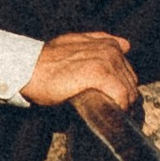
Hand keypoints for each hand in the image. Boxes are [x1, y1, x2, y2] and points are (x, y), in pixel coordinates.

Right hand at [22, 31, 140, 112]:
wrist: (28, 68)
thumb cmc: (48, 61)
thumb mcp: (75, 42)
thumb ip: (99, 42)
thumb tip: (125, 45)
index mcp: (108, 44)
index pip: (129, 72)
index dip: (124, 90)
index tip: (116, 103)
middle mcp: (110, 50)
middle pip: (131, 83)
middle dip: (125, 100)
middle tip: (113, 114)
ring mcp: (106, 60)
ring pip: (129, 90)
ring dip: (124, 107)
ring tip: (112, 118)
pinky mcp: (100, 73)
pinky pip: (121, 96)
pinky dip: (119, 108)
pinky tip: (110, 115)